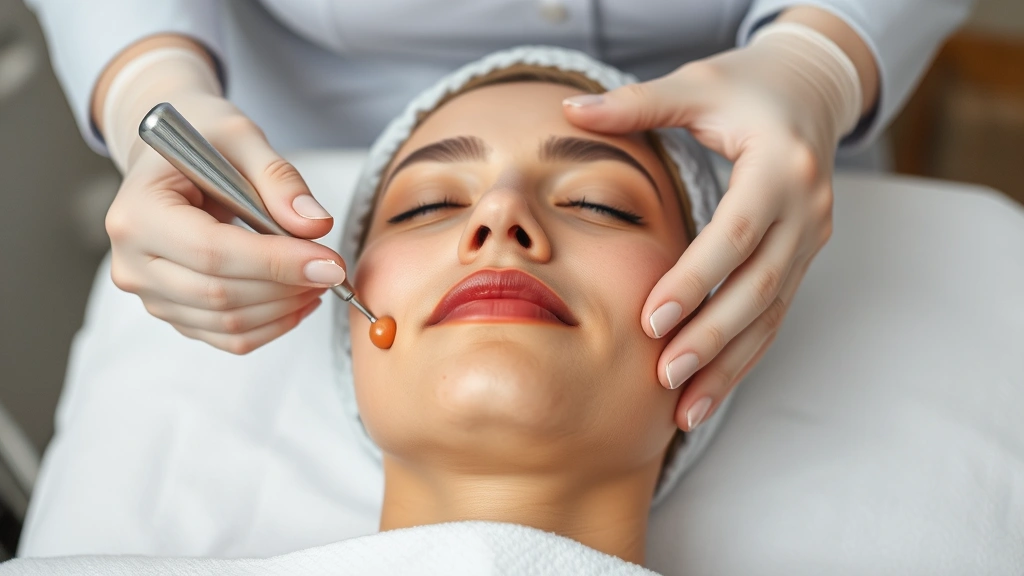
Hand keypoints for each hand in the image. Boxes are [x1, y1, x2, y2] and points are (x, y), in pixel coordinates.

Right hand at [98, 42, 345, 353]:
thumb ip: (279, 179)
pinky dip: (273, 324)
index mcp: (137, 212)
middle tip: (335, 270)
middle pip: (221, 294)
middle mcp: (132, 262)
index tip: (330, 263)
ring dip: (286, 307)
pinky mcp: (172, 313)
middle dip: (288, 286)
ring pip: (229, 322)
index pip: (212, 252)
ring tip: (321, 279)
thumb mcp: (242, 138)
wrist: (170, 162)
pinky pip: (229, 337)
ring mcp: (149, 294)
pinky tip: (300, 299)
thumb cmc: (204, 144)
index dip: (276, 262)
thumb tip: (316, 226)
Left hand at [564, 22, 866, 430]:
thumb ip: (637, 103)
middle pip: (758, 288)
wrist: (810, 92)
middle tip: (663, 377)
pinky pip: (773, 318)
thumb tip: (570, 111)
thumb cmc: (746, 87)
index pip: (734, 235)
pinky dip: (741, 358)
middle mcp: (806, 210)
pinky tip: (707, 392)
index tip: (650, 321)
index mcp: (780, 167)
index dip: (695, 281)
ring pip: (770, 316)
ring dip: (728, 365)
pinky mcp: (801, 259)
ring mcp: (810, 240)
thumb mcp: (695, 85)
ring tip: (683, 409)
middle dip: (710, 338)